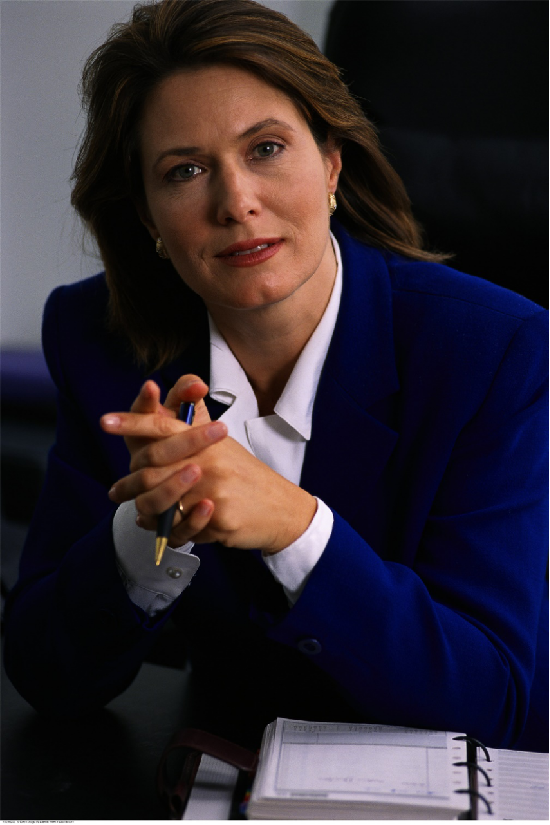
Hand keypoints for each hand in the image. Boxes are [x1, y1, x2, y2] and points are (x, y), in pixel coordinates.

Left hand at [101, 376, 316, 551]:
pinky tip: (164, 529)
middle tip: (115, 492)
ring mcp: (213, 489)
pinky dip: (170, 531)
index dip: (132, 422)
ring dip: (149, 511)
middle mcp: (208, 461)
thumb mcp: (223, 448)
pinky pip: (181, 529)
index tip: (104, 421)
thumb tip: (160, 412)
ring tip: (142, 513)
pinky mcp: (219, 517)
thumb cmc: (246, 477)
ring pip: (161, 503)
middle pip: (151, 470)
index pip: (163, 426)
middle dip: (129, 484)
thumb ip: (191, 435)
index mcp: (207, 440)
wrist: (281, 508)